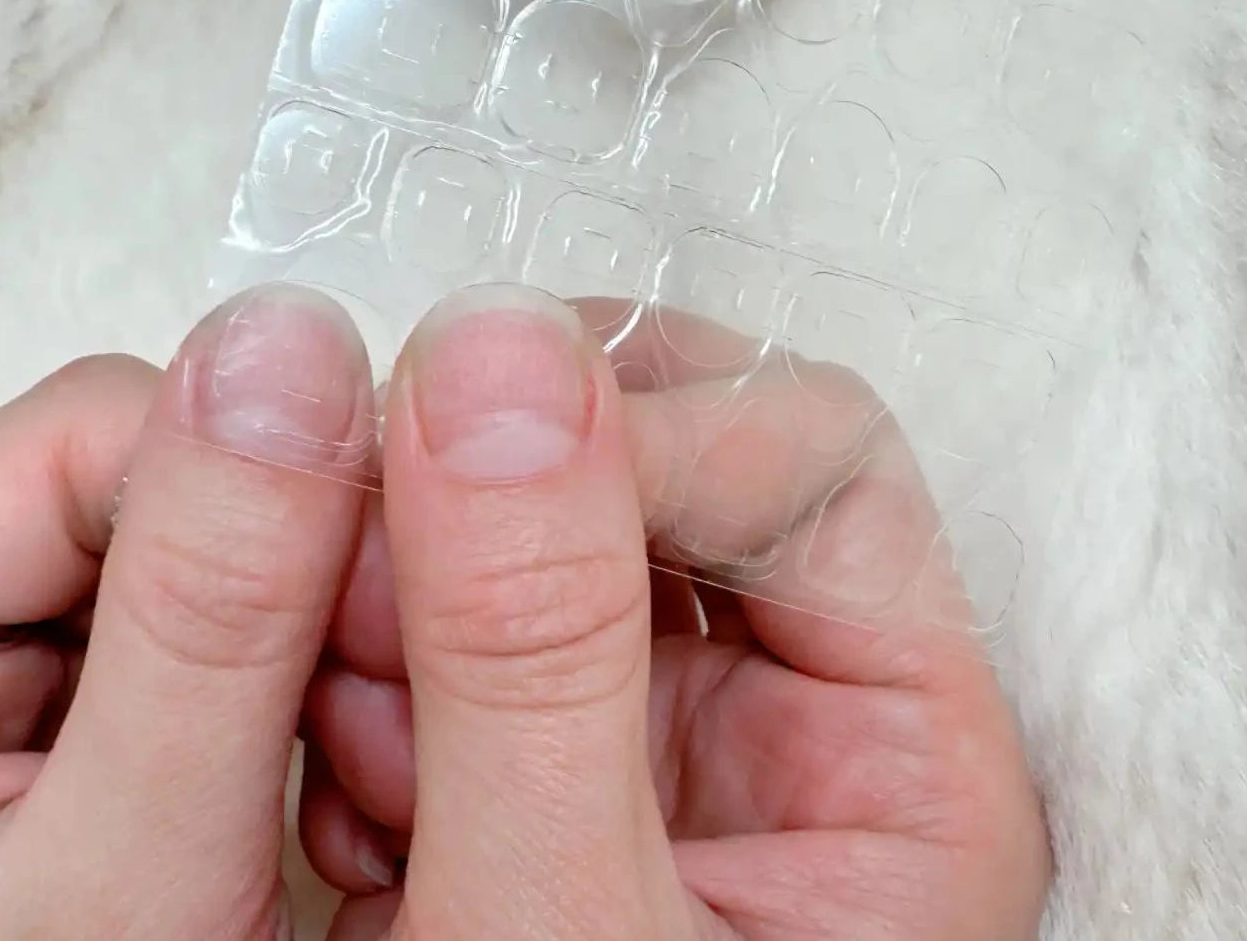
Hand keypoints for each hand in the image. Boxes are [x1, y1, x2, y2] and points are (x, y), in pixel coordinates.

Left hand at [0, 285, 377, 938]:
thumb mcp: (119, 891)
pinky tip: (366, 800)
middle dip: (324, 595)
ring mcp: (50, 685)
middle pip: (176, 488)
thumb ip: (203, 624)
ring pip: (246, 567)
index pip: (83, 439)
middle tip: (397, 733)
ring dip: (349, 662)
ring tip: (380, 796)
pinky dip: (345, 713)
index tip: (393, 584)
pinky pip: (269, 652)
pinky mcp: (137, 731)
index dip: (260, 478)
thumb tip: (294, 360)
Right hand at [301, 288, 1050, 939]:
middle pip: (657, 466)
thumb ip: (536, 657)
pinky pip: (438, 628)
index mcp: (898, 769)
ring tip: (354, 730)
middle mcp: (781, 725)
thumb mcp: (564, 925)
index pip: (820, 460)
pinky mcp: (519, 769)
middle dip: (492, 493)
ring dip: (403, 595)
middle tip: (375, 553)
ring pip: (520, 536)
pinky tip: (348, 789)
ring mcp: (640, 736)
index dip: (645, 429)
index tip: (468, 445)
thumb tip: (491, 361)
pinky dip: (364, 672)